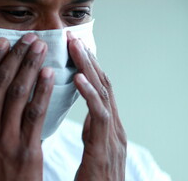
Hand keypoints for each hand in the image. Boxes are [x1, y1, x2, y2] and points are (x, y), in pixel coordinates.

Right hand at [0, 34, 54, 180]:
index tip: (1, 44)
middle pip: (0, 84)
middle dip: (15, 57)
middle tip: (27, 38)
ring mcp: (5, 139)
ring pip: (18, 93)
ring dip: (30, 67)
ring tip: (39, 48)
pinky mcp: (26, 151)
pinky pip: (35, 114)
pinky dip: (42, 91)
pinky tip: (49, 75)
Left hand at [68, 33, 126, 180]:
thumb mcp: (95, 151)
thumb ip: (93, 132)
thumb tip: (87, 115)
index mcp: (108, 128)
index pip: (100, 88)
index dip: (89, 66)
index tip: (76, 47)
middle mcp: (114, 128)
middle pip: (103, 84)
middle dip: (88, 59)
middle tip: (72, 36)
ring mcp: (113, 137)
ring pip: (103, 93)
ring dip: (89, 68)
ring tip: (76, 47)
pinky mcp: (106, 149)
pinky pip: (99, 116)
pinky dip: (90, 95)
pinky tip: (79, 78)